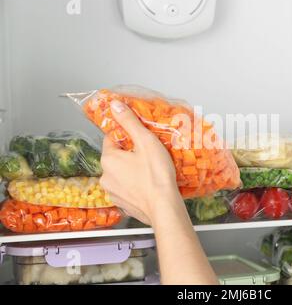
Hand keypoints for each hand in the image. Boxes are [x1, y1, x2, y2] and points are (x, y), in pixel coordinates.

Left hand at [100, 100, 180, 224]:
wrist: (164, 208)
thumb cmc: (157, 175)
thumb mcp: (146, 141)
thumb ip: (129, 121)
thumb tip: (114, 105)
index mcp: (108, 159)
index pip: (111, 139)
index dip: (126, 136)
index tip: (140, 139)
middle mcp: (105, 177)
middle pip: (116, 158)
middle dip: (130, 155)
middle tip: (149, 155)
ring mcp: (113, 193)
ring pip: (121, 174)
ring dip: (132, 171)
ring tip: (151, 172)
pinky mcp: (123, 205)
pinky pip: (127, 190)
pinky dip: (136, 186)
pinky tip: (149, 185)